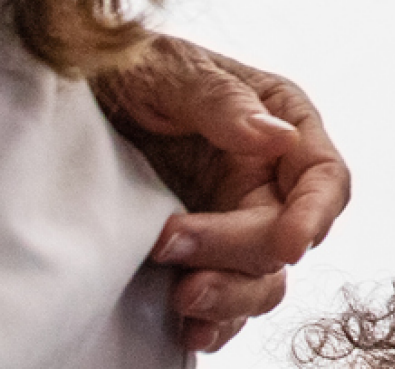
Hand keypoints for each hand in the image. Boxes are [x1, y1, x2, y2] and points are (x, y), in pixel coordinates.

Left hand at [90, 34, 352, 354]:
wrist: (71, 97)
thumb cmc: (128, 66)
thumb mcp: (170, 70)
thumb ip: (224, 103)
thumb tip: (278, 138)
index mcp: (280, 123)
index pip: (323, 178)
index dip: (314, 216)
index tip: (288, 245)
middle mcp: (266, 177)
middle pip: (286, 239)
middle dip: (239, 255)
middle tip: (170, 245)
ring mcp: (232, 219)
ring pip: (261, 279)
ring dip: (229, 297)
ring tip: (181, 297)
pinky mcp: (197, 254)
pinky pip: (223, 301)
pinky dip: (214, 322)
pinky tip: (189, 329)